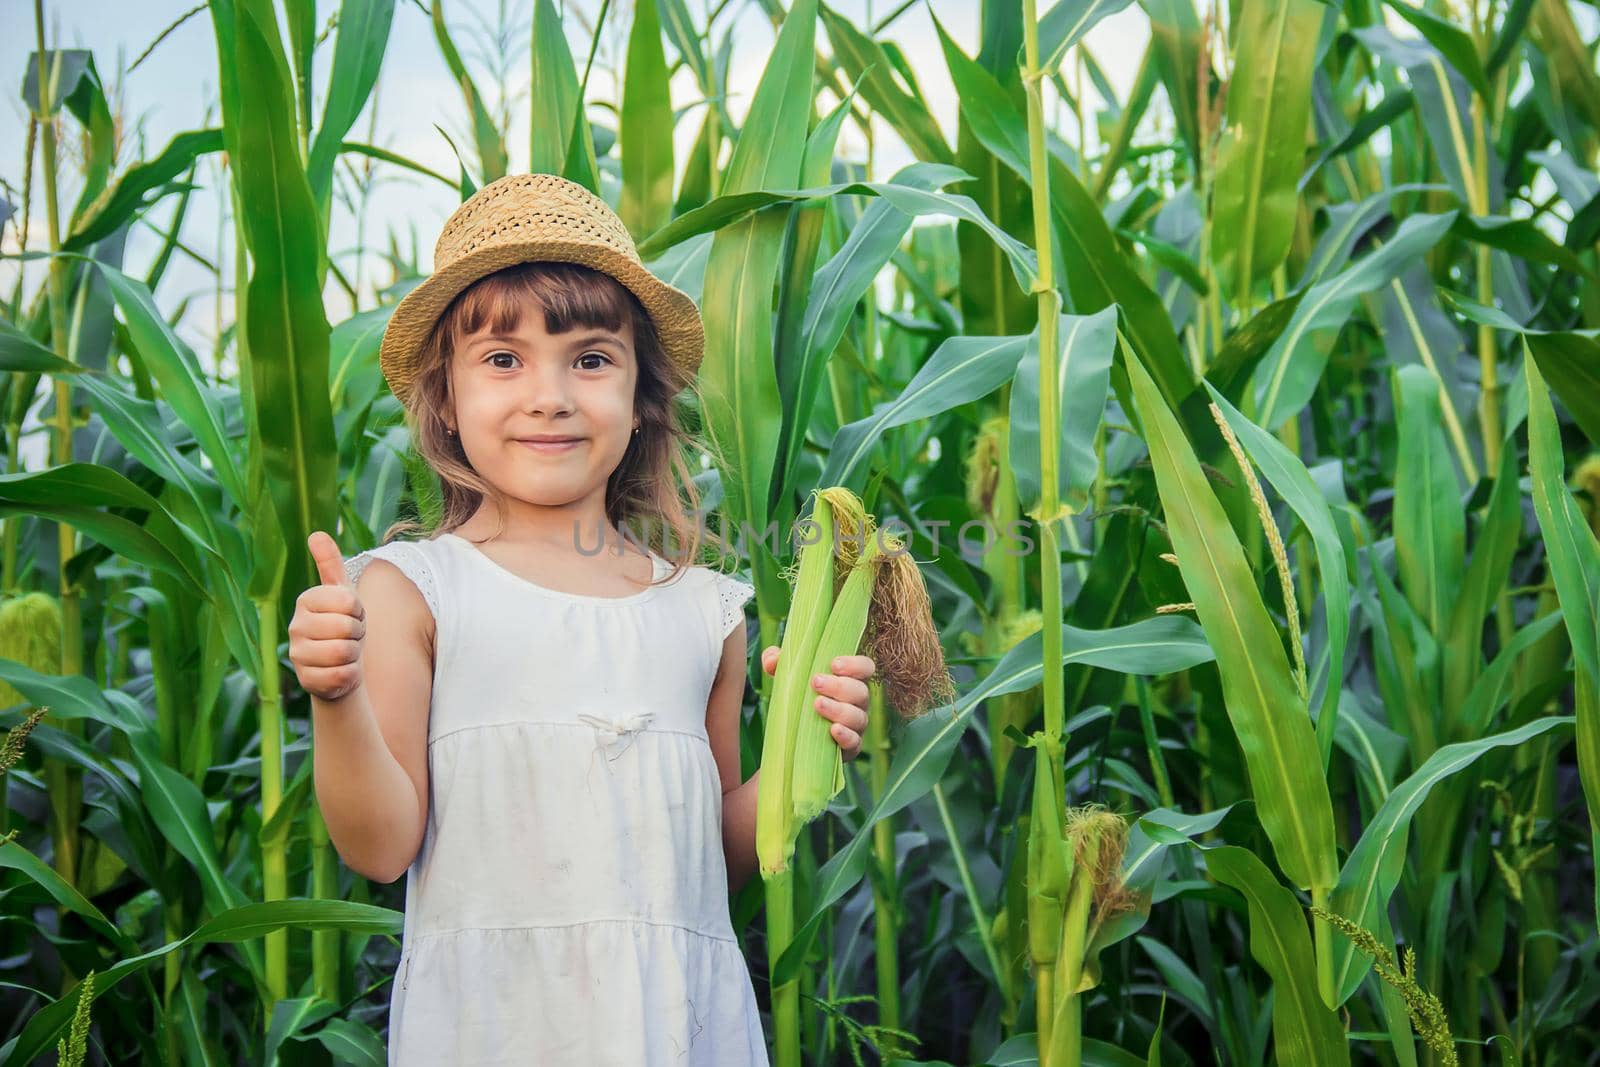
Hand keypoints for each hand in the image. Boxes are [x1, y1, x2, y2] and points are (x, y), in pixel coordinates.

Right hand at [289, 531, 366, 701]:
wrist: (340, 665)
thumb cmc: (344, 624)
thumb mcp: (342, 593)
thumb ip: (331, 564)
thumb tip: (317, 534)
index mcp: (305, 600)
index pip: (349, 601)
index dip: (359, 610)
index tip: (351, 614)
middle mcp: (295, 626)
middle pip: (347, 627)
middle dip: (358, 634)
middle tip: (349, 636)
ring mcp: (297, 655)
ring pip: (344, 652)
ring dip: (354, 654)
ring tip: (345, 652)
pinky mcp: (306, 681)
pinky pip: (343, 675)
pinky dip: (350, 674)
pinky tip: (339, 671)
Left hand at [760, 646, 875, 761]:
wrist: (793, 738)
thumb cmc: (797, 699)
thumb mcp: (786, 677)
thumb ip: (776, 662)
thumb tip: (771, 659)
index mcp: (849, 680)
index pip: (865, 667)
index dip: (855, 664)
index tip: (834, 664)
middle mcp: (857, 702)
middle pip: (860, 691)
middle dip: (839, 686)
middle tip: (816, 682)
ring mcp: (856, 725)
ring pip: (858, 716)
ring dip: (839, 709)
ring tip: (817, 704)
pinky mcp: (850, 747)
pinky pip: (854, 741)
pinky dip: (846, 735)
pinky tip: (833, 730)